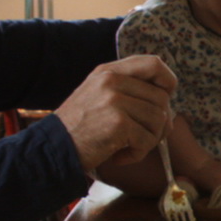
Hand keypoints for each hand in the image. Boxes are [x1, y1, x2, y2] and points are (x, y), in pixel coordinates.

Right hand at [52, 55, 176, 173]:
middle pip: (161, 98)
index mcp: (109, 71)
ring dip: (148, 141)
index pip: (154, 64)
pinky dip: (138, 153)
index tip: (166, 98)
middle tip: (143, 137)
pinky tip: (120, 156)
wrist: (53, 148)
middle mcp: (112, 80)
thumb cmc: (78, 128)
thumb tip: (166, 101)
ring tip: (128, 147)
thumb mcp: (98, 95)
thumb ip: (127, 89)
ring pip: (159, 120)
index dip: (167, 81)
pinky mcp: (118, 122)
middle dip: (159, 123)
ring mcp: (115, 100)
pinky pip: (147, 139)